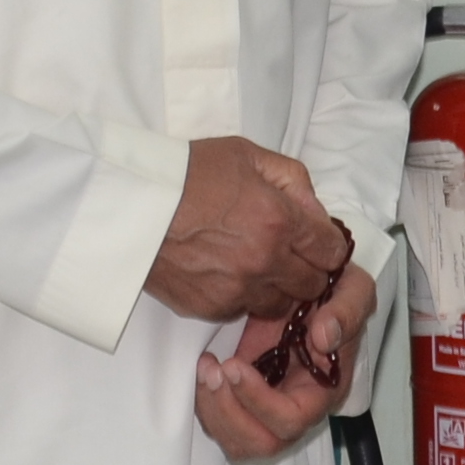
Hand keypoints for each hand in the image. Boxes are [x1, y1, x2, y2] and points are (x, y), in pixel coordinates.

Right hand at [148, 137, 354, 323]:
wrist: (132, 201)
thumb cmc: (185, 173)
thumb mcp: (246, 155)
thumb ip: (292, 180)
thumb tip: (314, 210)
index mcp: (279, 220)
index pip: (332, 251)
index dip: (327, 245)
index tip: (316, 240)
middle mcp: (265, 261)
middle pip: (313, 284)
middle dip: (307, 268)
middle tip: (286, 252)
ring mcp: (238, 289)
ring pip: (280, 304)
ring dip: (276, 287)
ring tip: (254, 264)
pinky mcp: (211, 307)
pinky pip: (242, 310)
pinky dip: (241, 295)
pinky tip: (224, 271)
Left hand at [195, 261, 376, 463]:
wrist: (304, 287)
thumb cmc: (330, 293)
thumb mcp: (352, 290)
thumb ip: (347, 311)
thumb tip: (325, 338)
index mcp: (323, 390)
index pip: (291, 420)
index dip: (260, 402)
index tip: (235, 365)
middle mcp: (294, 407)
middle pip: (262, 443)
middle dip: (229, 413)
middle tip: (213, 371)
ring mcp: (266, 405)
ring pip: (237, 441)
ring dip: (213, 410)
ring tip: (205, 368)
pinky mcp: (243, 396)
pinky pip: (220, 422)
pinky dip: (204, 402)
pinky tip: (203, 368)